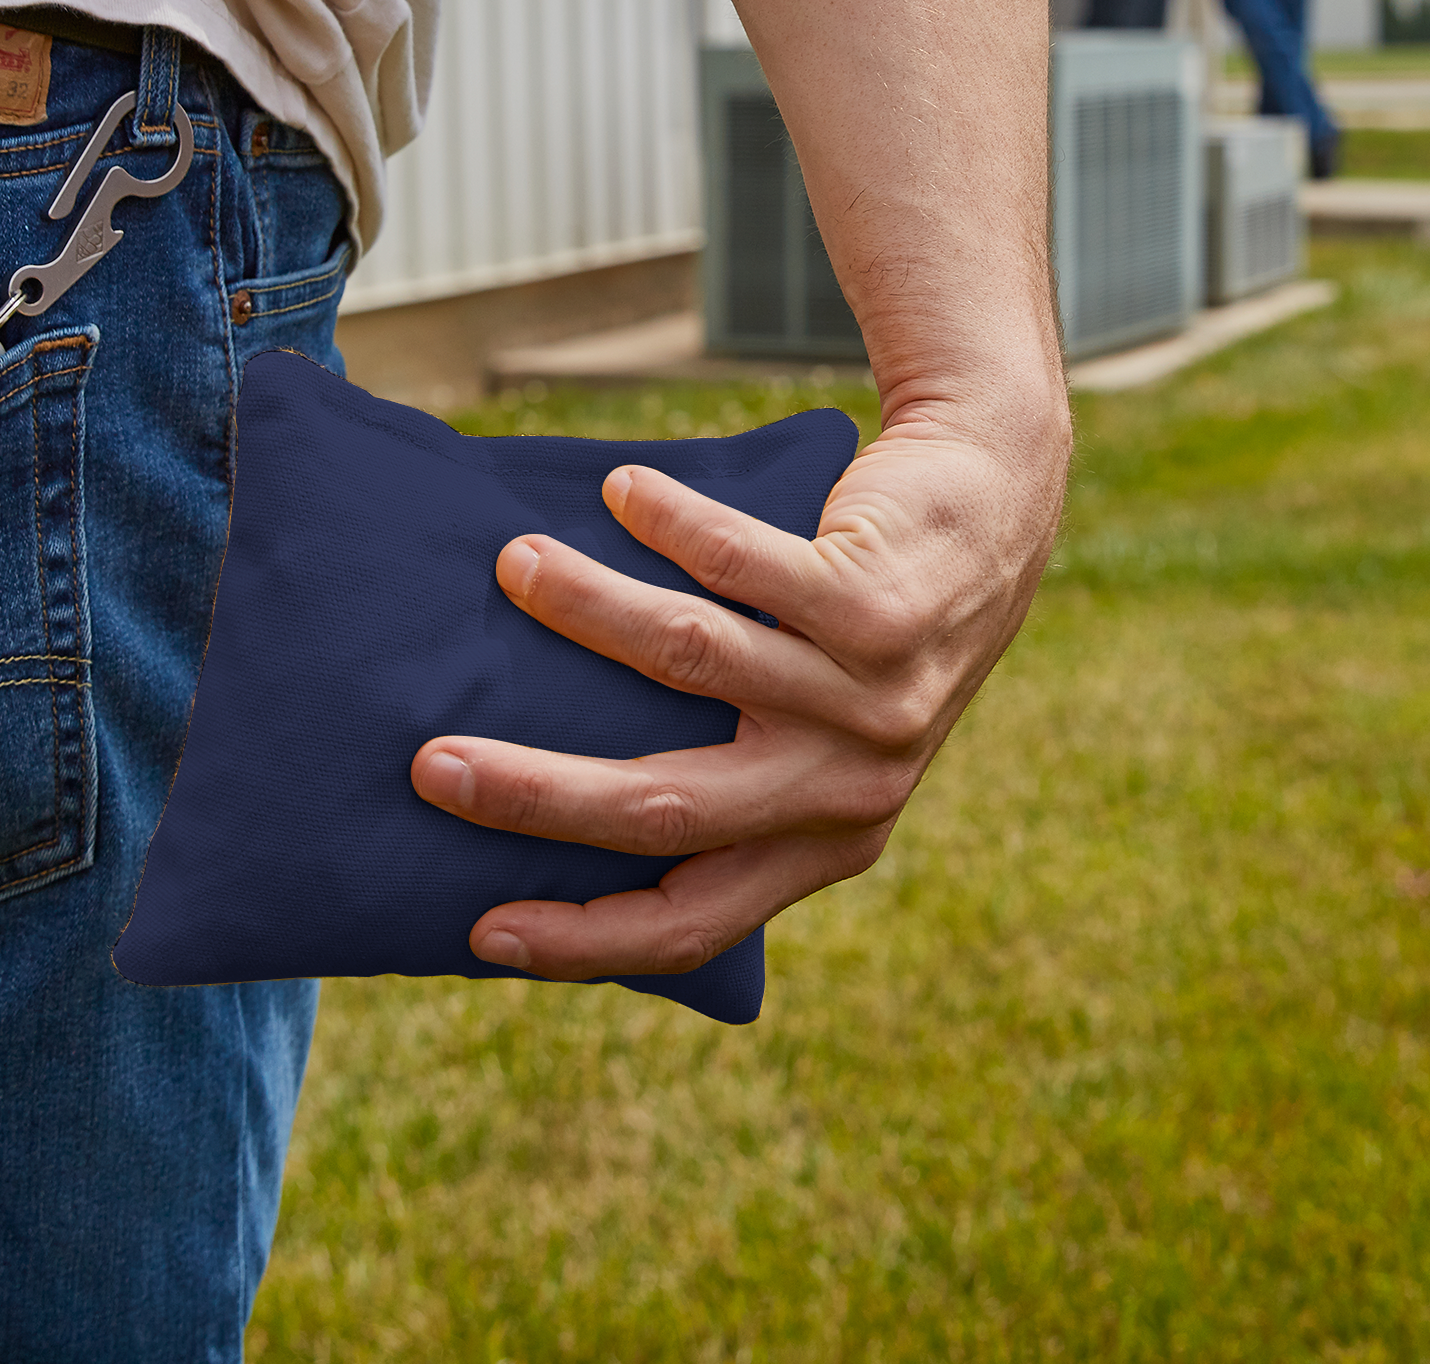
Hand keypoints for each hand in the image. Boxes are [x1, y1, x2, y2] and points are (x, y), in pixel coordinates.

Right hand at [412, 386, 1068, 978]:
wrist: (997, 510)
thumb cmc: (868, 629)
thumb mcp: (823, 735)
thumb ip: (734, 779)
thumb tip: (552, 806)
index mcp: (828, 840)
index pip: (693, 922)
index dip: (584, 940)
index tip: (482, 930)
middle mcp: (851, 784)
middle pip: (669, 808)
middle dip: (536, 791)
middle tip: (432, 763)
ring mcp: (870, 695)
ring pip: (693, 661)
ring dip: (585, 607)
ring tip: (514, 563)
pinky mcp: (878, 603)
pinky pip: (747, 567)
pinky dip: (671, 524)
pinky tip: (622, 489)